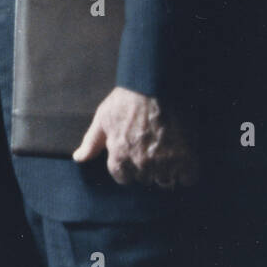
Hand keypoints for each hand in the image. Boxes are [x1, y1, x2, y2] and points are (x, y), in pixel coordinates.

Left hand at [73, 86, 198, 187]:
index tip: (134, 156)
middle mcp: (140, 163)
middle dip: (147, 168)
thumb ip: (91, 143)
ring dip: (167, 171)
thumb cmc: (125, 100)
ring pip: (165, 181)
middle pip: (144, 179)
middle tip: (152, 150)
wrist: (155, 86)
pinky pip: (188, 178)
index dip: (128, 168)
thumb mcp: (102, 119)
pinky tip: (184, 158)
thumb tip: (78, 159)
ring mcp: (163, 162)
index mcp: (119, 156)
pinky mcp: (185, 157)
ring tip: (167, 154)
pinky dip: (187, 171)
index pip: (123, 178)